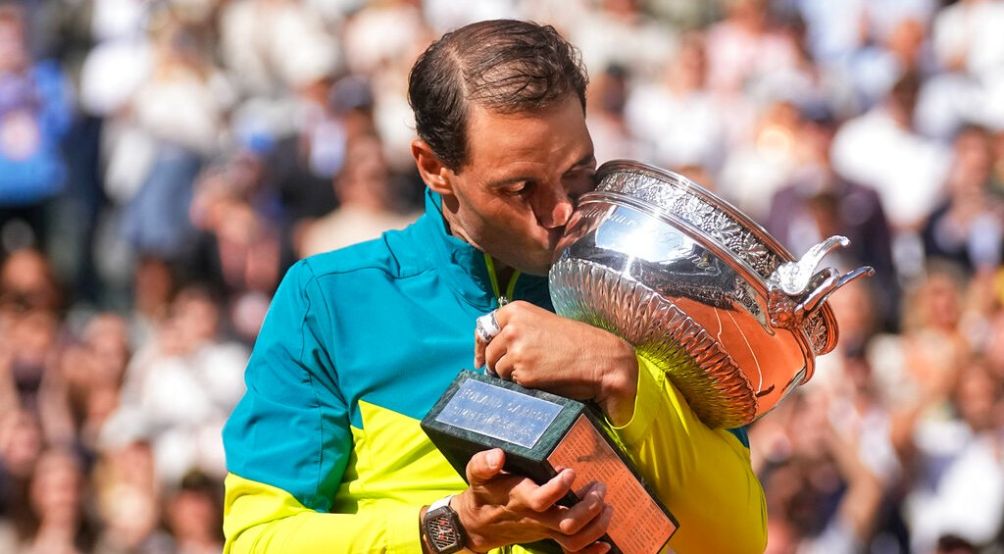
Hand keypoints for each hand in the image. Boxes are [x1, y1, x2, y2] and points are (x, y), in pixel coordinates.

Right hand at [453, 448, 612, 552]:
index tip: (571, 471)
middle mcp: (535, 518)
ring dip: (597, 525)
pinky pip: (572, 551)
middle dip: (589, 507)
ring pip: (574, 539)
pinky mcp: (549, 536)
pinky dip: (592, 550)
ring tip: (607, 505)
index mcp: (519, 499)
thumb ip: (483, 464)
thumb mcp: (476, 475)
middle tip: (600, 486)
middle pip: (566, 523)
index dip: (558, 488)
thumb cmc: (482, 493)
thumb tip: (498, 455)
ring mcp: (544, 530)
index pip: (541, 500)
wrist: (478, 525)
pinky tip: (606, 543)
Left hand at [473, 301, 637, 424]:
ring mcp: (516, 351)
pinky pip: (512, 385)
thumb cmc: (577, 342)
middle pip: (489, 353)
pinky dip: (523, 386)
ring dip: (510, 377)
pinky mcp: (523, 373)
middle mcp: (512, 328)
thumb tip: (492, 350)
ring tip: (537, 373)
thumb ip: (518, 330)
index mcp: (516, 310)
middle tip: (516, 371)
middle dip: (497, 364)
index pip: (484, 328)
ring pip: (498, 371)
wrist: (601, 358)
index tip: (480, 359)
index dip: (481, 346)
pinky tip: (541, 381)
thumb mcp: (542, 324)